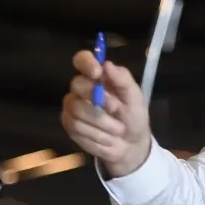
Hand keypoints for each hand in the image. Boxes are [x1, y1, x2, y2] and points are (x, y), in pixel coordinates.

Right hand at [62, 51, 151, 176]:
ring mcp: (72, 106)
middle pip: (77, 85)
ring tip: (117, 129)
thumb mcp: (135, 97)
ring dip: (102, 122)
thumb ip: (123, 79)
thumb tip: (107, 64)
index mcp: (98, 76)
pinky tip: (107, 137)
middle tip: (115, 108)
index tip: (97, 73)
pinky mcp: (69, 124)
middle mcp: (81, 88)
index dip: (86, 63)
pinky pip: (76, 126)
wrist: (131, 144)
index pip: (82, 60)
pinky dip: (96, 134)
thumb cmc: (133, 115)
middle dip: (98, 99)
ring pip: (77, 109)